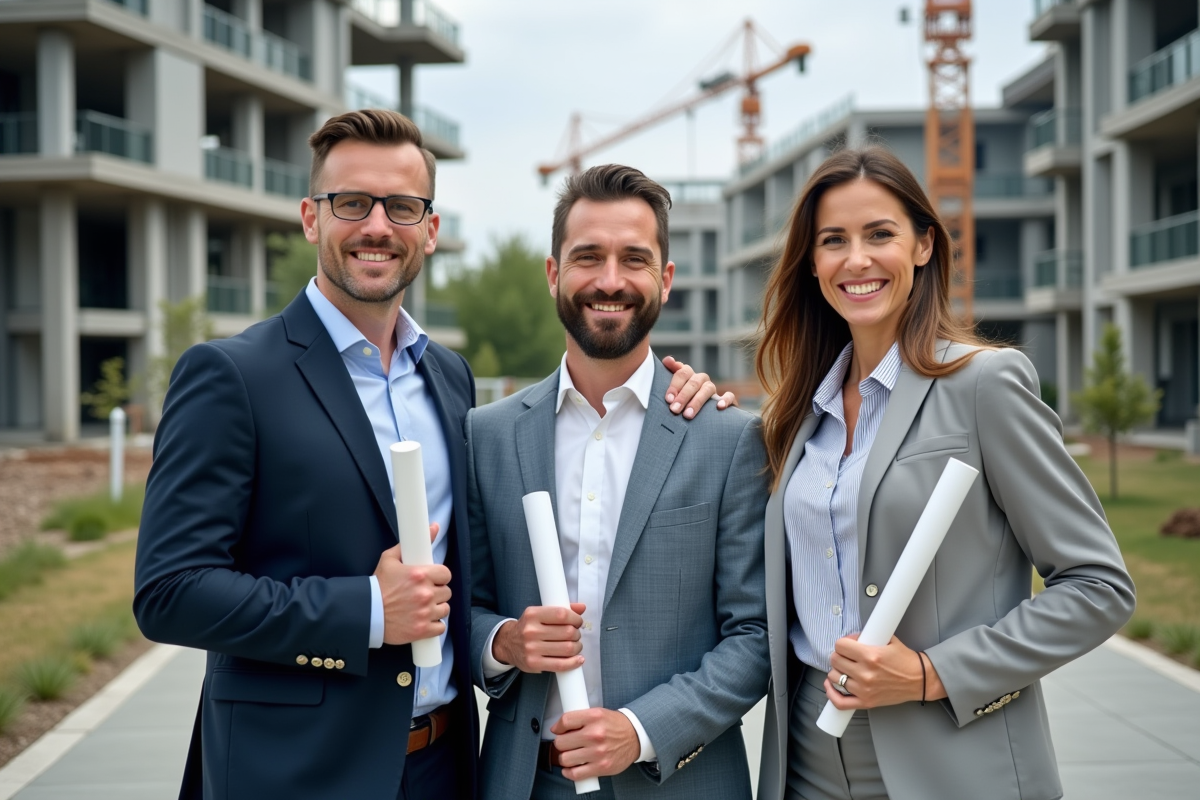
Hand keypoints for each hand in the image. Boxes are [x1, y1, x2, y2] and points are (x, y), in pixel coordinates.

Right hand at [374, 523, 451, 645]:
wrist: (365, 613)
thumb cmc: (377, 587)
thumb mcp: (389, 560)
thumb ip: (410, 544)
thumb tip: (434, 528)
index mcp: (420, 575)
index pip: (446, 574)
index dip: (439, 577)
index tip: (432, 580)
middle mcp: (425, 593)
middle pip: (446, 592)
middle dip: (437, 592)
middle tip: (424, 594)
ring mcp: (425, 613)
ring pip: (445, 609)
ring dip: (436, 608)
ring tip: (423, 607)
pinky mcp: (422, 630)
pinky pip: (440, 627)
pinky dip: (434, 625)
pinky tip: (424, 620)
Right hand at [491, 603, 585, 673]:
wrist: (507, 644)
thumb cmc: (528, 627)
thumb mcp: (539, 613)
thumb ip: (560, 610)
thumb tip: (582, 607)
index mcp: (533, 614)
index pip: (562, 614)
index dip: (576, 618)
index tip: (578, 622)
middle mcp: (531, 631)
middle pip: (567, 632)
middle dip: (577, 634)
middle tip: (576, 635)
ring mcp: (532, 649)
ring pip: (567, 648)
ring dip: (577, 647)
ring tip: (575, 646)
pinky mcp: (534, 664)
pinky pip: (560, 665)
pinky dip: (574, 662)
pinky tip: (578, 659)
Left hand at [551, 708, 640, 780]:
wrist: (636, 736)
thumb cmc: (615, 725)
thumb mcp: (598, 713)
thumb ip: (580, 718)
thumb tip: (558, 728)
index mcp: (594, 717)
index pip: (565, 721)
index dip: (557, 727)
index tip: (557, 730)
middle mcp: (595, 734)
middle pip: (561, 742)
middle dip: (561, 743)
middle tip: (566, 743)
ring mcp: (598, 752)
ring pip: (565, 759)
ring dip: (565, 758)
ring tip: (570, 755)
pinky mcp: (601, 767)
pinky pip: (575, 774)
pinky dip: (569, 773)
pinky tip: (570, 768)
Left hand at [661, 356, 736, 417]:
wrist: (705, 414)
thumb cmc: (684, 400)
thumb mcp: (676, 388)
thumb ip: (672, 373)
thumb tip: (667, 360)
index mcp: (689, 375)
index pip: (682, 373)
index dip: (675, 385)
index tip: (668, 399)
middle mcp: (702, 380)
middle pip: (693, 383)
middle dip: (683, 396)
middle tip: (674, 410)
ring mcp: (714, 389)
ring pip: (708, 389)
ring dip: (697, 401)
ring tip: (688, 415)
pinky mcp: (727, 399)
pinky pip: (729, 395)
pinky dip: (725, 399)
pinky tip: (719, 406)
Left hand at [824, 634, 946, 709]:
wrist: (920, 680)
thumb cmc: (906, 661)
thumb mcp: (889, 640)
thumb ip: (869, 637)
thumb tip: (852, 637)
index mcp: (870, 656)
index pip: (840, 646)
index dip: (843, 643)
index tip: (848, 645)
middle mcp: (865, 673)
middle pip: (835, 660)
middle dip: (840, 656)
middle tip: (847, 656)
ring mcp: (864, 689)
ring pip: (834, 678)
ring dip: (837, 672)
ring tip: (845, 669)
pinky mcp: (866, 702)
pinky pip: (840, 702)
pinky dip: (832, 694)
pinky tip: (831, 686)